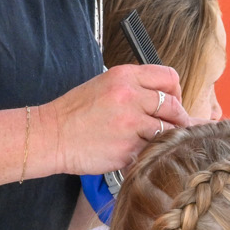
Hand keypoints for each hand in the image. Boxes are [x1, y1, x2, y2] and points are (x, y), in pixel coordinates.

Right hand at [41, 64, 190, 174]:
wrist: (52, 136)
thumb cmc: (77, 113)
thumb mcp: (105, 85)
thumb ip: (136, 88)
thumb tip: (170, 100)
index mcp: (125, 76)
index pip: (169, 78)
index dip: (175, 92)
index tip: (172, 104)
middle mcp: (130, 96)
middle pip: (174, 106)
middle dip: (177, 119)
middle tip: (170, 127)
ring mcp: (130, 123)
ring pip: (168, 130)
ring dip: (166, 138)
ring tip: (153, 141)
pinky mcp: (128, 148)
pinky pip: (153, 150)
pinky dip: (151, 153)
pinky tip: (140, 152)